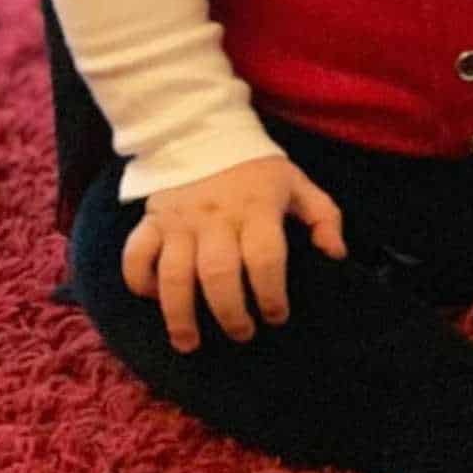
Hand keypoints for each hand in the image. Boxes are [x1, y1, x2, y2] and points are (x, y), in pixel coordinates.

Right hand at [121, 156, 346, 351]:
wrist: (202, 130)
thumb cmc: (255, 169)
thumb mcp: (296, 183)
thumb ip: (324, 216)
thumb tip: (336, 254)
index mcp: (256, 208)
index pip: (264, 257)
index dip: (271, 293)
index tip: (276, 316)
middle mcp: (215, 217)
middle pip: (217, 273)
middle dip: (229, 313)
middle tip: (241, 333)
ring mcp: (179, 220)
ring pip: (174, 273)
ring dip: (180, 314)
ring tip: (189, 342)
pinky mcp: (151, 220)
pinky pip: (136, 254)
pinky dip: (139, 281)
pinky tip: (153, 298)